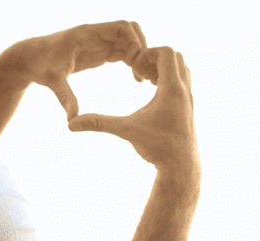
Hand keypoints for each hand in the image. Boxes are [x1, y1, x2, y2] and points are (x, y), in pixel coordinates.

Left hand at [12, 21, 148, 119]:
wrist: (30, 58)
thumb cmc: (40, 65)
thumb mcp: (53, 82)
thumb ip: (65, 98)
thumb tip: (72, 121)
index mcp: (87, 34)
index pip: (122, 27)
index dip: (136, 43)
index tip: (136, 66)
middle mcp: (96, 34)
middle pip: (131, 31)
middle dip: (142, 50)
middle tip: (143, 73)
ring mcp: (99, 41)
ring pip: (130, 41)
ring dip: (140, 56)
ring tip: (142, 79)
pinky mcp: (99, 50)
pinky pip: (124, 50)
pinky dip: (133, 61)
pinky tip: (136, 79)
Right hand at [68, 46, 197, 174]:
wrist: (181, 168)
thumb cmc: (158, 148)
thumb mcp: (126, 130)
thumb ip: (99, 123)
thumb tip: (70, 124)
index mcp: (172, 89)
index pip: (166, 52)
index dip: (148, 54)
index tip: (134, 69)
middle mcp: (185, 91)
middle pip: (176, 56)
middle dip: (155, 59)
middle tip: (139, 73)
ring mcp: (189, 99)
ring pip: (181, 69)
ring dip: (163, 69)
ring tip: (145, 81)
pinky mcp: (188, 108)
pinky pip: (182, 83)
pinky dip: (168, 81)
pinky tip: (153, 95)